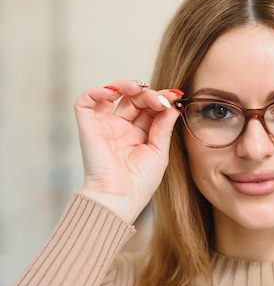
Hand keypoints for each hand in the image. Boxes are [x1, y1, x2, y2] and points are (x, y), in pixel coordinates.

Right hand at [75, 79, 181, 223]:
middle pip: (134, 99)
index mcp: (138, 135)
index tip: (176, 97)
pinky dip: (96, 91)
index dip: (161, 99)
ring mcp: (105, 126)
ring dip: (127, 86)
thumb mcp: (159, 151)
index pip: (149, 108)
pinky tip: (113, 92)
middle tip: (163, 99)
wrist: (120, 199)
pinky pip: (85, 102)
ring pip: (112, 94)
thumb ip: (163, 127)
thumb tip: (172, 105)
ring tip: (141, 90)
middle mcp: (121, 128)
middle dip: (150, 94)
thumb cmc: (140, 183)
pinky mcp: (88, 127)